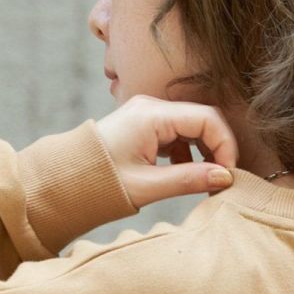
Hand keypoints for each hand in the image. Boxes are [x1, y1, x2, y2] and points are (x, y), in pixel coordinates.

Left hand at [94, 95, 237, 210]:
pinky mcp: (144, 125)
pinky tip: (185, 173)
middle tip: (222, 179)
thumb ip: (189, 180)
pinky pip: (177, 132)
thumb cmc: (100, 184)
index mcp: (151, 116)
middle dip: (218, 148)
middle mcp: (151, 107)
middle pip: (202, 119)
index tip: (228, 174)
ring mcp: (147, 114)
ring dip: (204, 151)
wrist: (65, 181)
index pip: (207, 119)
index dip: (225, 145)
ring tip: (205, 180)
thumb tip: (224, 178)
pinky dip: (188, 152)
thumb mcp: (147, 187)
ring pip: (191, 126)